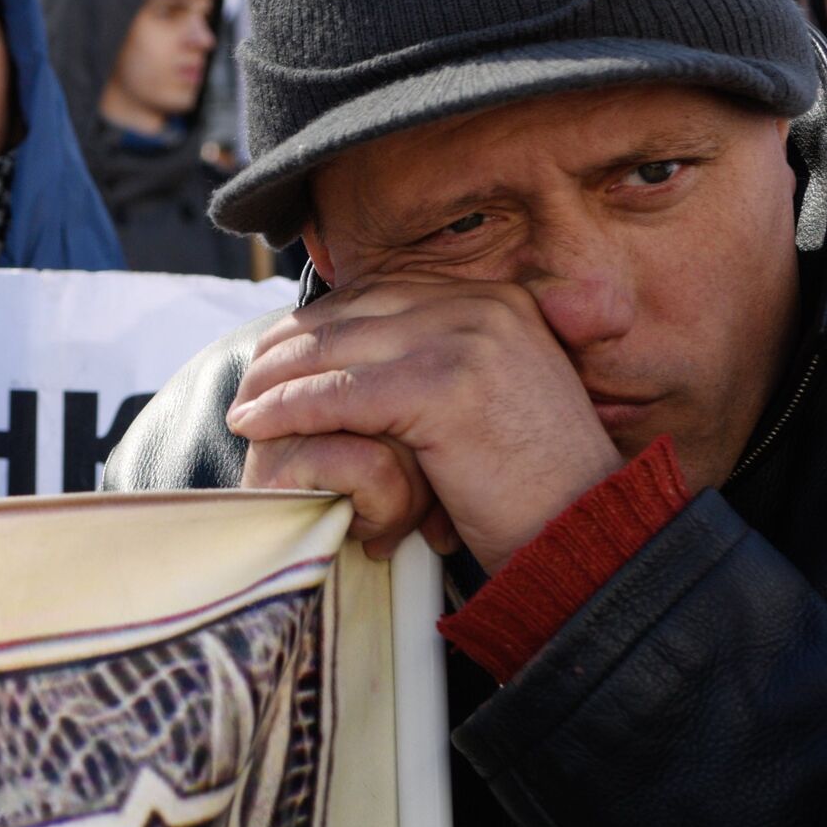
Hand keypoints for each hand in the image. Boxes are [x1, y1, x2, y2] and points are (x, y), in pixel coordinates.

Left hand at [229, 275, 621, 571]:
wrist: (583, 532)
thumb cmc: (531, 481)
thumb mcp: (491, 394)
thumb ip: (439, 355)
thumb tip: (357, 343)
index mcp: (493, 297)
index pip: (375, 294)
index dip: (314, 325)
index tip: (273, 356)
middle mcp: (480, 305)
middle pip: (348, 315)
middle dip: (285, 349)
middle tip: (247, 382)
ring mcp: (465, 340)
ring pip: (334, 350)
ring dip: (273, 379)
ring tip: (242, 407)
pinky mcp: (444, 387)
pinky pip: (339, 393)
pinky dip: (287, 408)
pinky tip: (256, 424)